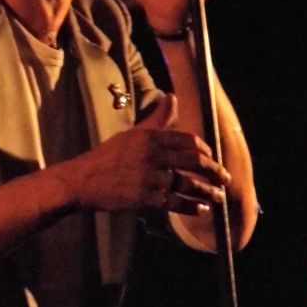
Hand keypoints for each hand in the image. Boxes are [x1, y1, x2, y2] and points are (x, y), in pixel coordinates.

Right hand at [57, 94, 229, 213]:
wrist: (82, 181)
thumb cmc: (106, 157)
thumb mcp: (131, 134)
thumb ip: (156, 118)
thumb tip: (172, 97)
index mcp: (150, 137)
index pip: (188, 140)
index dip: (205, 150)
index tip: (211, 158)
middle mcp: (152, 155)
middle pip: (194, 161)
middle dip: (214, 171)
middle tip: (224, 178)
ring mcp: (149, 177)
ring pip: (187, 185)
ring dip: (207, 192)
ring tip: (217, 197)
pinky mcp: (144, 198)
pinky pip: (175, 203)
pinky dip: (190, 207)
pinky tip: (200, 210)